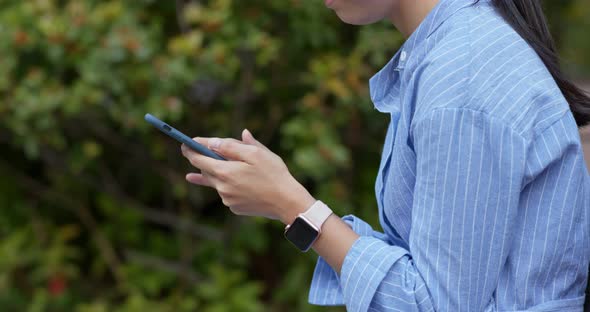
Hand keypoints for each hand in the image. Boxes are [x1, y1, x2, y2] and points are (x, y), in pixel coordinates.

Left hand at [180, 129, 315, 224]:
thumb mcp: (255, 154)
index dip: (190, 150)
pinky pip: (227, 193)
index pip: (198, 159)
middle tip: (195, 152)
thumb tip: (213, 142)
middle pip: (205, 171)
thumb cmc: (273, 174)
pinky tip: (238, 183)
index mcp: (224, 172)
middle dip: (201, 160)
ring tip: (201, 172)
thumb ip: (232, 147)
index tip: (184, 144)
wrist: (286, 202)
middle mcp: (222, 188)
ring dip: (217, 174)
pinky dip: (229, 186)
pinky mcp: (235, 207)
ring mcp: (228, 200)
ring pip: (217, 182)